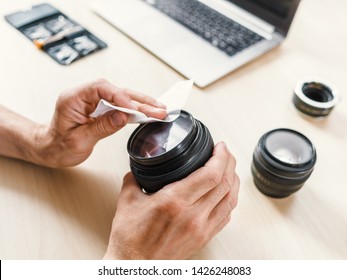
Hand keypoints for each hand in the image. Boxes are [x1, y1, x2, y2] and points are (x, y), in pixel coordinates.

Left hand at [33, 79, 166, 166]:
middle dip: (139, 100)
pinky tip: (148, 112)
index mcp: (74, 98)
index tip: (133, 108)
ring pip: (122, 97)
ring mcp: (93, 101)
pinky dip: (135, 110)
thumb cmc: (58, 146)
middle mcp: (85, 96)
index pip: (101, 88)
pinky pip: (120, 105)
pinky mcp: (101, 108)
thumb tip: (122, 116)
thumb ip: (102, 127)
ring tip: (160, 110)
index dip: (120, 96)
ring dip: (142, 104)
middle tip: (158, 109)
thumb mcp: (79, 140)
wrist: (52, 150)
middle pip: (116, 91)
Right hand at [104, 142, 239, 258]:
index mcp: (175, 201)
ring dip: (233, 180)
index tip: (220, 146)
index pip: (211, 174)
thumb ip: (134, 179)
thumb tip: (139, 168)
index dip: (221, 157)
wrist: (135, 266)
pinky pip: (227, 215)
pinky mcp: (204, 238)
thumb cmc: (130, 239)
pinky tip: (225, 193)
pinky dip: (230, 199)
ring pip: (231, 199)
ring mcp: (202, 228)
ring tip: (228, 169)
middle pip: (226, 183)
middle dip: (229, 162)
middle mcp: (193, 215)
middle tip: (224, 152)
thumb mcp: (127, 201)